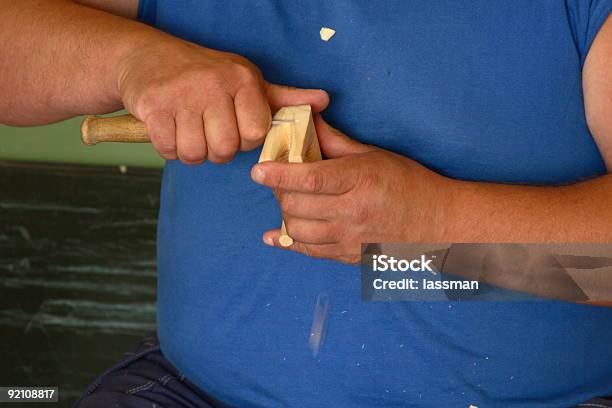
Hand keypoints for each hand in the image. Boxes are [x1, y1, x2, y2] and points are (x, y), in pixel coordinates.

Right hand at [117, 36, 328, 163]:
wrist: (148, 56)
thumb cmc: (205, 75)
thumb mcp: (245, 81)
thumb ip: (282, 98)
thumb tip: (324, 100)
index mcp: (243, 79)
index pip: (256, 134)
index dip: (245, 140)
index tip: (234, 127)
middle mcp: (215, 84)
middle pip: (226, 149)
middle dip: (217, 150)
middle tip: (208, 131)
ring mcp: (182, 94)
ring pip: (196, 154)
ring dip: (192, 151)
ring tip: (189, 130)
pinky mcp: (153, 106)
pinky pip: (169, 150)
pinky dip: (169, 148)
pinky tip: (170, 129)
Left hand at [251, 116, 455, 263]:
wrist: (438, 223)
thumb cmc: (408, 183)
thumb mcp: (374, 155)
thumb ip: (336, 142)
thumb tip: (307, 121)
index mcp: (360, 180)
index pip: (311, 178)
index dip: (280, 174)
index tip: (258, 170)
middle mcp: (353, 212)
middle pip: (298, 204)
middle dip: (279, 190)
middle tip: (277, 179)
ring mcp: (351, 239)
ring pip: (298, 231)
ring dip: (285, 214)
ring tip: (288, 201)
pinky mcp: (350, 257)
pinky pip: (310, 253)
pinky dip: (288, 244)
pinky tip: (275, 236)